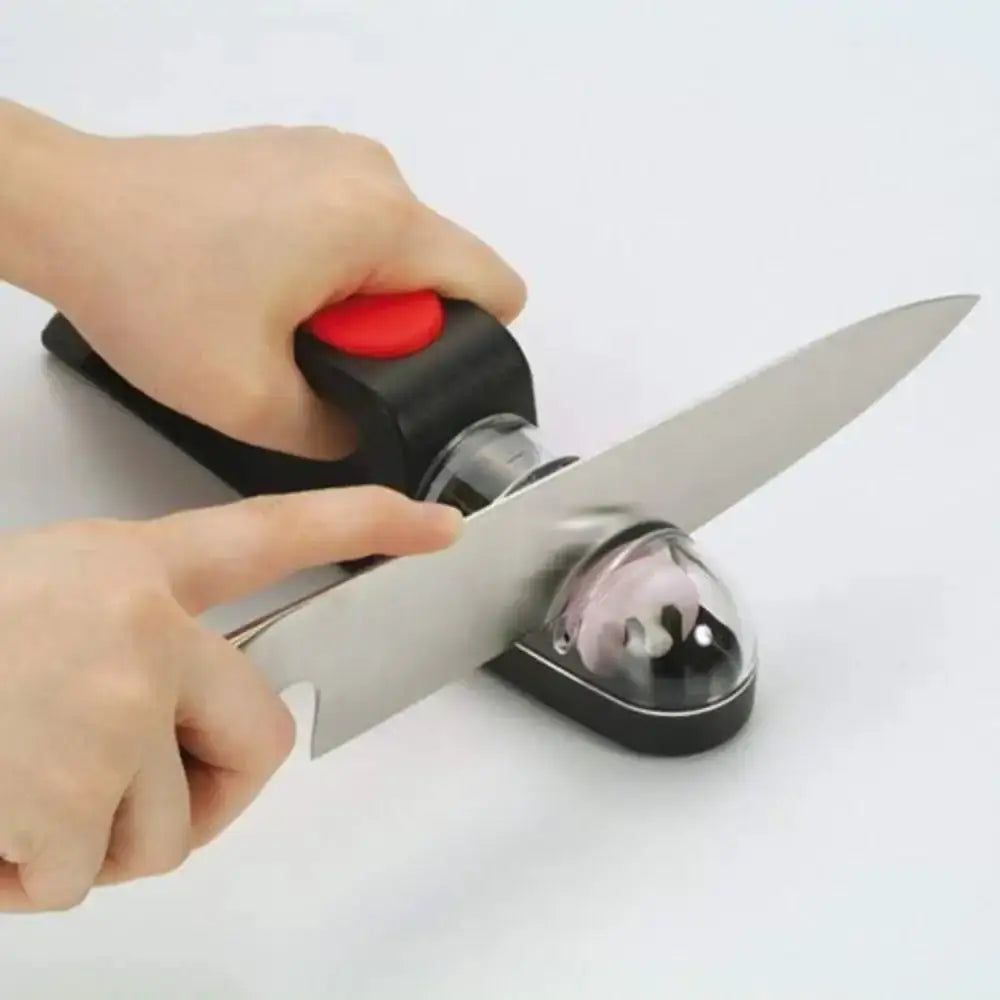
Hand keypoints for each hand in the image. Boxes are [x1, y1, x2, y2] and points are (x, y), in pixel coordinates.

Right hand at [0, 487, 459, 911]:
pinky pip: (86, 876)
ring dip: (94, 834)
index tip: (437, 526)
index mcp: (131, 567)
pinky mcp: (69, 796)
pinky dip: (27, 873)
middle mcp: (140, 626)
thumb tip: (188, 720)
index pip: (278, 532)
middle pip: (257, 737)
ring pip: (169, 827)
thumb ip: (139, 641)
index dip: (368, 522)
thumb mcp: (48, 602)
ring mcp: (112, 710)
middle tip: (111, 782)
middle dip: (200, 786)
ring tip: (14, 783)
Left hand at [8, 106, 525, 457]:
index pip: (495, 289)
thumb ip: (334, 437)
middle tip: (310, 348)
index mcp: (381, 221)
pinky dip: (329, 264)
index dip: (465, 349)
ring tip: (278, 314)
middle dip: (391, 330)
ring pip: (397, 252)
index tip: (388, 368)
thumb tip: (362, 431)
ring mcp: (334, 156)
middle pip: (441, 275)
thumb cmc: (145, 283)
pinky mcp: (303, 156)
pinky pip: (355, 225)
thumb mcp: (251, 404)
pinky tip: (263, 282)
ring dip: (357, 300)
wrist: (66, 211)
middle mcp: (371, 172)